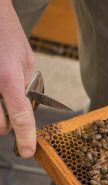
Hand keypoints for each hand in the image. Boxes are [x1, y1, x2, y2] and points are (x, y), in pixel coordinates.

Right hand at [0, 0, 35, 156]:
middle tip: (11, 106)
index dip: (26, 137)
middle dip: (8, 123)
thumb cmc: (5, 33)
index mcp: (8, 78)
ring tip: (1, 92)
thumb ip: (26, 85)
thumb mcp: (25, 58)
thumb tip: (27, 108)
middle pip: (0, 126)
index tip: (27, 151)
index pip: (20, 116)